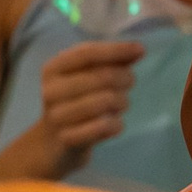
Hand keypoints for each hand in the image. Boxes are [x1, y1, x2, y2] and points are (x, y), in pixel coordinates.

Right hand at [33, 40, 142, 180]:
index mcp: (53, 68)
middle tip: (129, 82)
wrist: (54, 142)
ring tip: (120, 104)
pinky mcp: (67, 139)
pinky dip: (116, 124)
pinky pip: (104, 127)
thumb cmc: (77, 100)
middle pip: (102, 77)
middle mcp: (51, 91)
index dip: (116, 50)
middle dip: (125, 78)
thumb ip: (112, 60)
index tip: (141, 49)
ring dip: (122, 101)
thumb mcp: (88, 75)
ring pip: (106, 101)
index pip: (87, 54)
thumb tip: (138, 49)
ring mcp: (57, 116)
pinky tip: (114, 123)